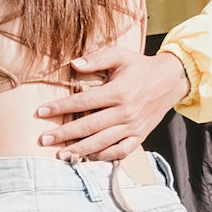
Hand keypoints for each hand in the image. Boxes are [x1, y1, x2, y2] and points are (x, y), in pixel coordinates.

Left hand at [35, 45, 188, 159]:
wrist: (171, 80)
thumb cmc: (140, 66)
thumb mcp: (120, 55)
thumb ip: (97, 59)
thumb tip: (73, 64)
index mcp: (118, 91)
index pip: (83, 102)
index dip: (60, 107)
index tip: (40, 112)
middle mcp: (126, 112)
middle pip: (89, 126)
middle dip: (64, 134)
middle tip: (43, 140)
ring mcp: (133, 127)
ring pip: (103, 142)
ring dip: (80, 150)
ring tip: (61, 154)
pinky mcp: (140, 136)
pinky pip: (121, 151)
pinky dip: (104, 156)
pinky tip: (88, 157)